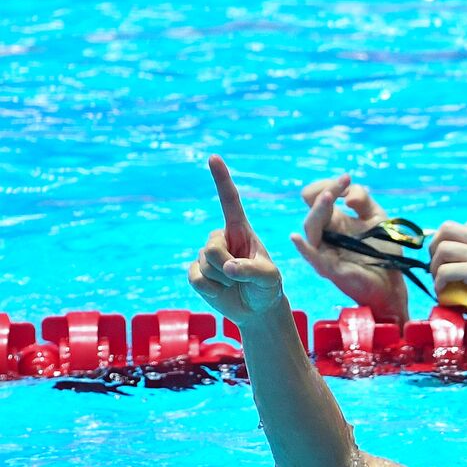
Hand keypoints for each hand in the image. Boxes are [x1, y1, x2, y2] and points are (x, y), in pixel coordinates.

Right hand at [188, 156, 284, 325]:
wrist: (257, 309)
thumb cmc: (267, 287)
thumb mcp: (270, 278)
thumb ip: (253, 271)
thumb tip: (228, 268)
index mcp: (241, 231)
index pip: (230, 202)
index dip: (222, 179)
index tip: (214, 157)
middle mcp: (222, 238)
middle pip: (212, 248)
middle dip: (226, 267)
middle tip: (241, 277)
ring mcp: (207, 254)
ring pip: (205, 265)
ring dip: (222, 281)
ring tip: (234, 284)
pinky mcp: (197, 272)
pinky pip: (196, 279)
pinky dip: (210, 290)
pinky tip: (220, 291)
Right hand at [290, 174, 408, 322]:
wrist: (393, 283)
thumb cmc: (384, 252)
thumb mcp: (377, 217)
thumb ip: (363, 199)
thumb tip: (347, 196)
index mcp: (335, 220)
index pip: (319, 196)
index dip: (330, 185)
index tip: (347, 178)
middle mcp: (326, 235)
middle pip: (314, 210)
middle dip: (325, 192)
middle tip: (340, 185)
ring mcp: (326, 252)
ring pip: (311, 228)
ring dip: (318, 211)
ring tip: (328, 196)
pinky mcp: (330, 269)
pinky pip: (313, 258)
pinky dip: (304, 248)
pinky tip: (296, 238)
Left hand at [430, 220, 466, 314]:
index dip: (453, 240)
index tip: (451, 257)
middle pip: (447, 227)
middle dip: (435, 244)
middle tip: (437, 264)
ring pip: (442, 248)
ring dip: (434, 265)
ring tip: (438, 280)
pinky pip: (446, 271)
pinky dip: (439, 282)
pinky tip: (442, 292)